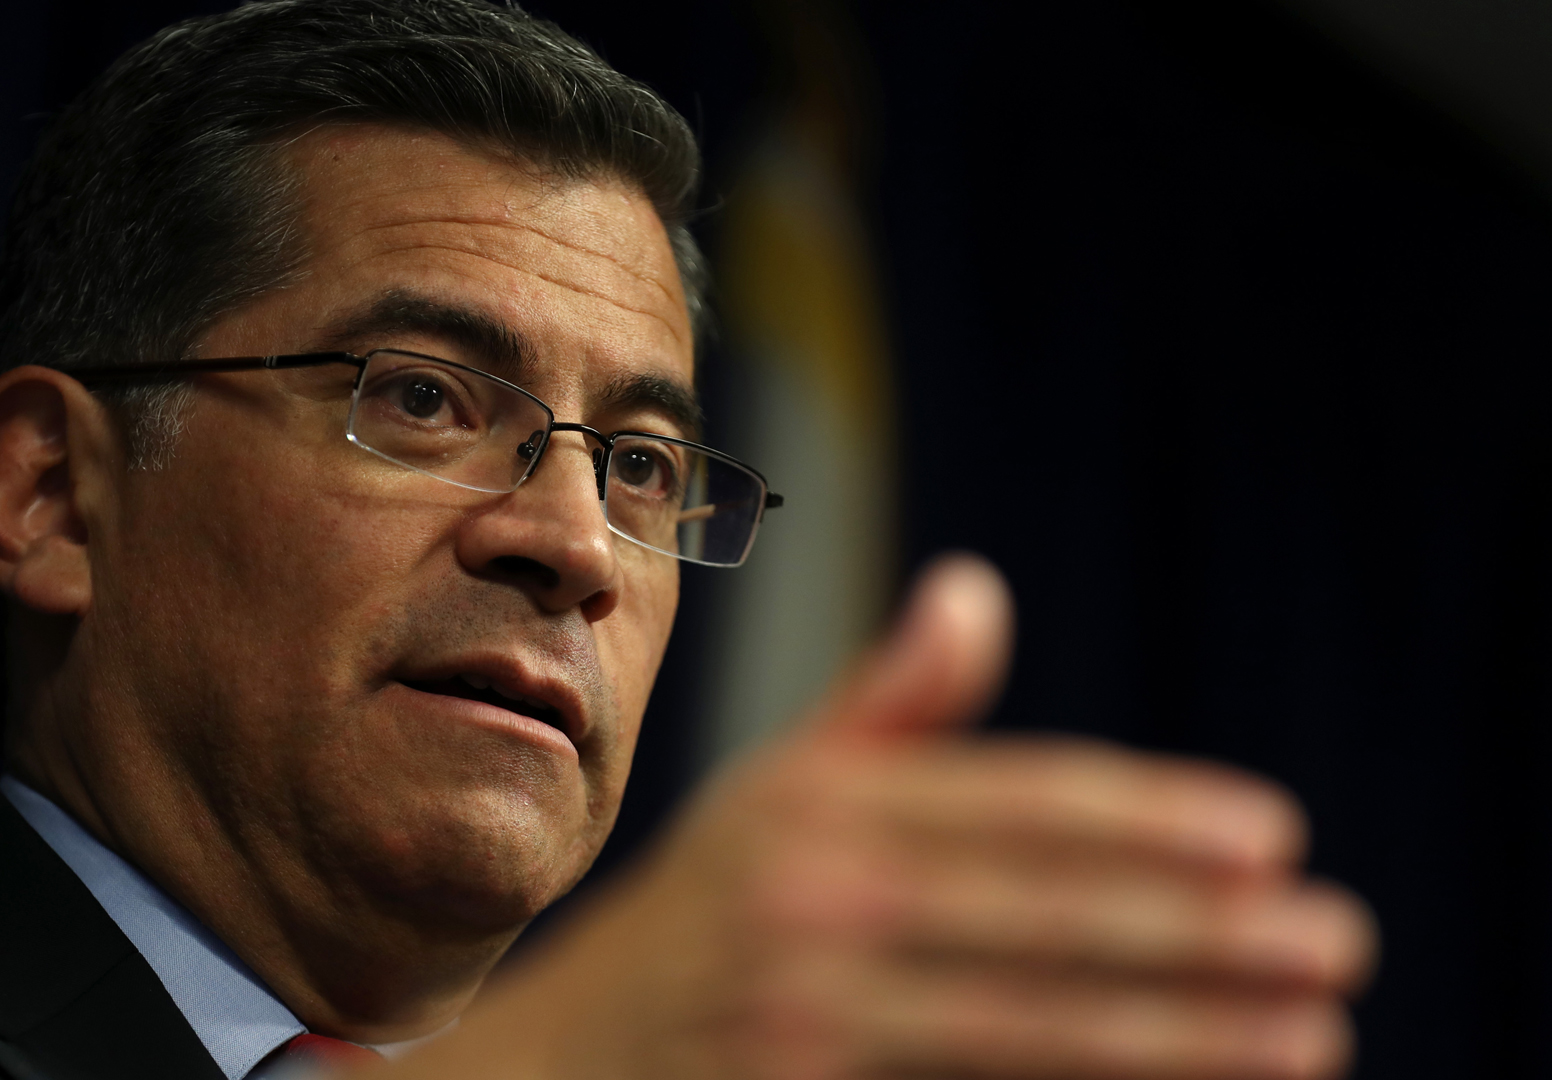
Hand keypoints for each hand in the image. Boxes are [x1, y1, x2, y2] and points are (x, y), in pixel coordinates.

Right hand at [392, 555, 1376, 1079]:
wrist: (556, 1064)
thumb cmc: (697, 924)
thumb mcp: (769, 796)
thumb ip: (884, 707)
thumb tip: (977, 588)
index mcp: (809, 800)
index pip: (1011, 803)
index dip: (1148, 819)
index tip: (1270, 838)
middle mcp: (807, 898)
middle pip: (1042, 915)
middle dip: (1202, 933)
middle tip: (1335, 942)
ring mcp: (804, 1016)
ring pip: (1030, 1027)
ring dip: (1185, 1035)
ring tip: (1308, 1037)